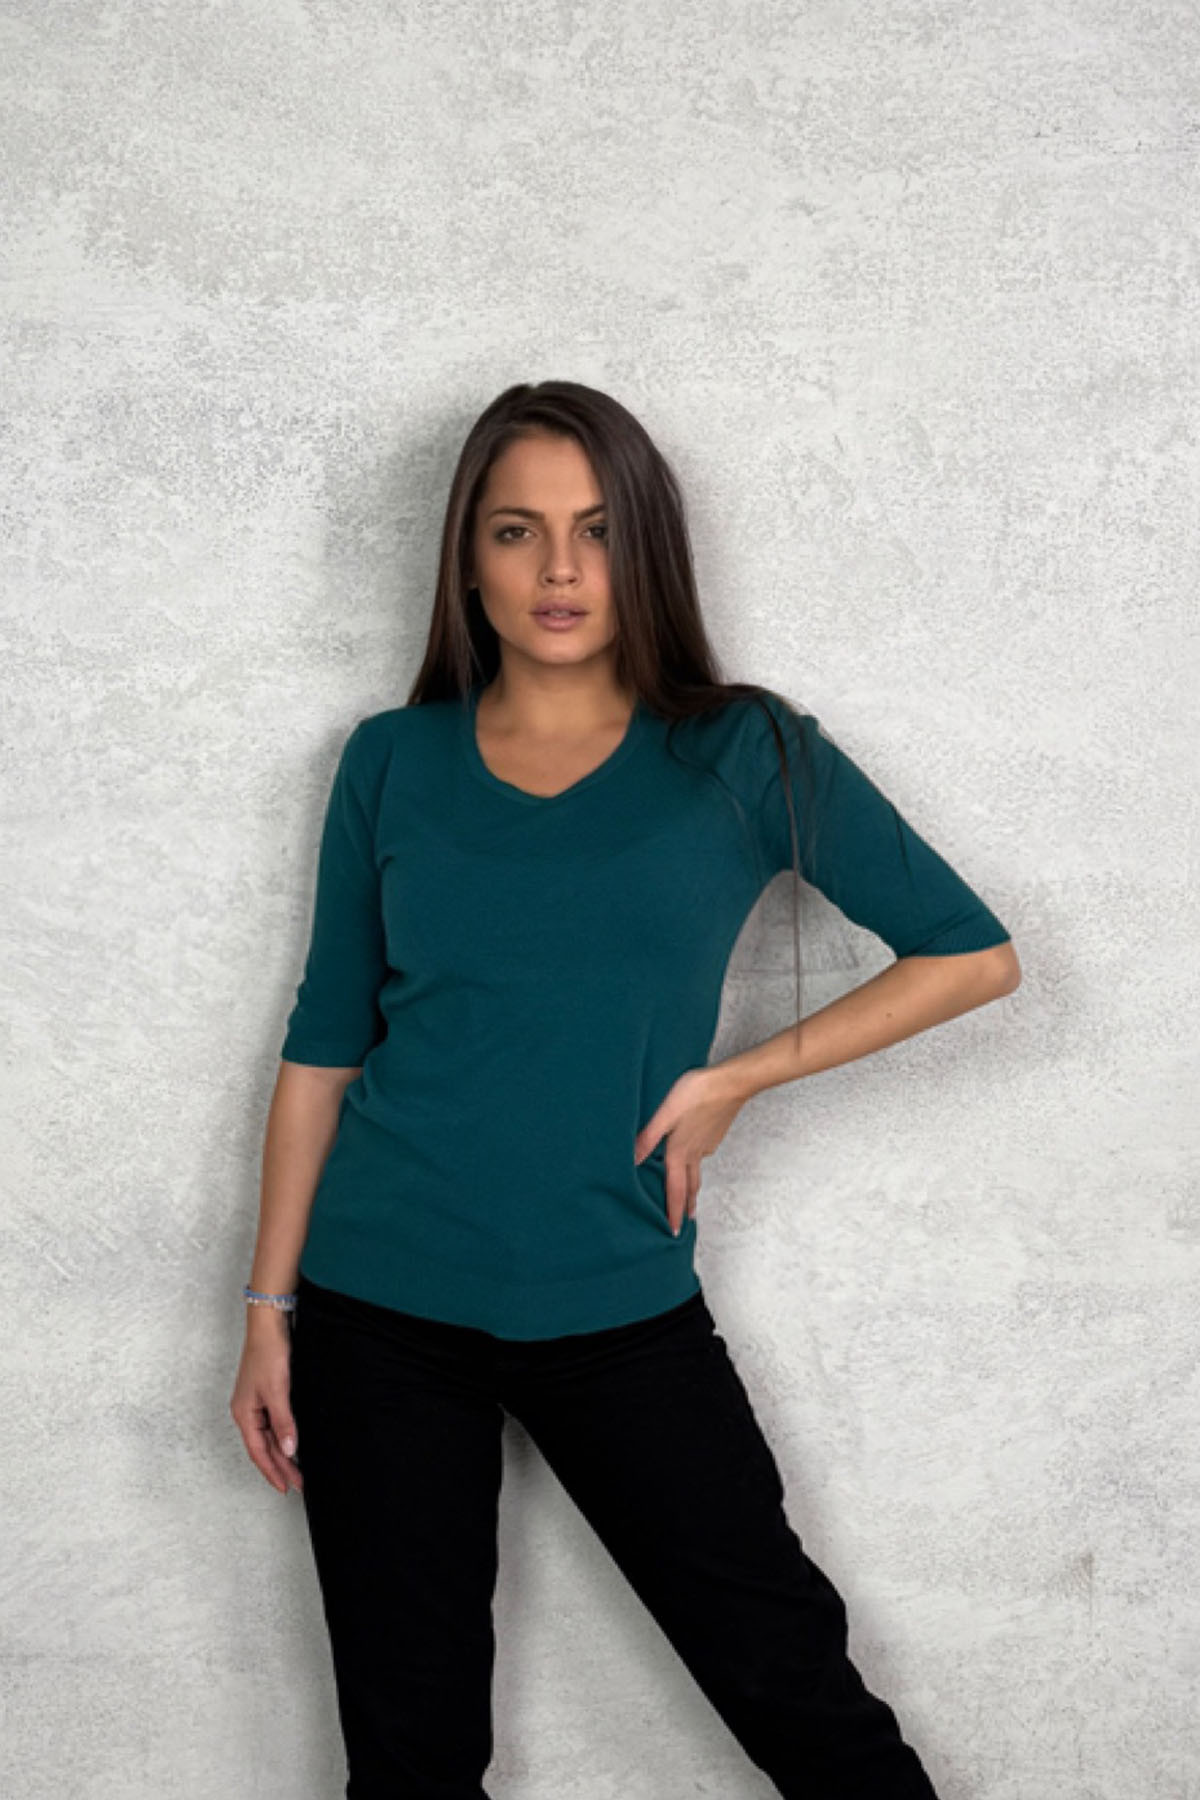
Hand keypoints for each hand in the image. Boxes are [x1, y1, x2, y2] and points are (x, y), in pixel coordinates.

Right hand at [230, 1311, 303, 1495]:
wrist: (270, 1325)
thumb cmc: (268, 1353)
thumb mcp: (277, 1391)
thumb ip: (283, 1422)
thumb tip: (289, 1450)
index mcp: (244, 1414)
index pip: (258, 1452)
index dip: (272, 1472)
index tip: (285, 1488)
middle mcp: (247, 1412)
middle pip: (263, 1448)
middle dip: (280, 1467)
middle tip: (298, 1484)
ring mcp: (255, 1403)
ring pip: (268, 1437)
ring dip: (282, 1454)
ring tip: (298, 1470)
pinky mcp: (266, 1394)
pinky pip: (273, 1424)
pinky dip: (282, 1437)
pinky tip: (292, 1442)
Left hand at [633, 1065, 747, 1236]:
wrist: (732, 1082)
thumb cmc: (697, 1093)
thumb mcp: (666, 1113)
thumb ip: (648, 1136)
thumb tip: (632, 1160)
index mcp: (679, 1152)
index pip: (675, 1190)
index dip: (673, 1212)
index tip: (674, 1232)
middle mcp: (695, 1153)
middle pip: (689, 1186)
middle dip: (685, 1206)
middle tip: (685, 1223)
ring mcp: (707, 1144)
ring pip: (697, 1171)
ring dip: (692, 1188)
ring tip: (689, 1198)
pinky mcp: (714, 1133)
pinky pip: (703, 1155)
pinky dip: (697, 1164)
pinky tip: (694, 1156)